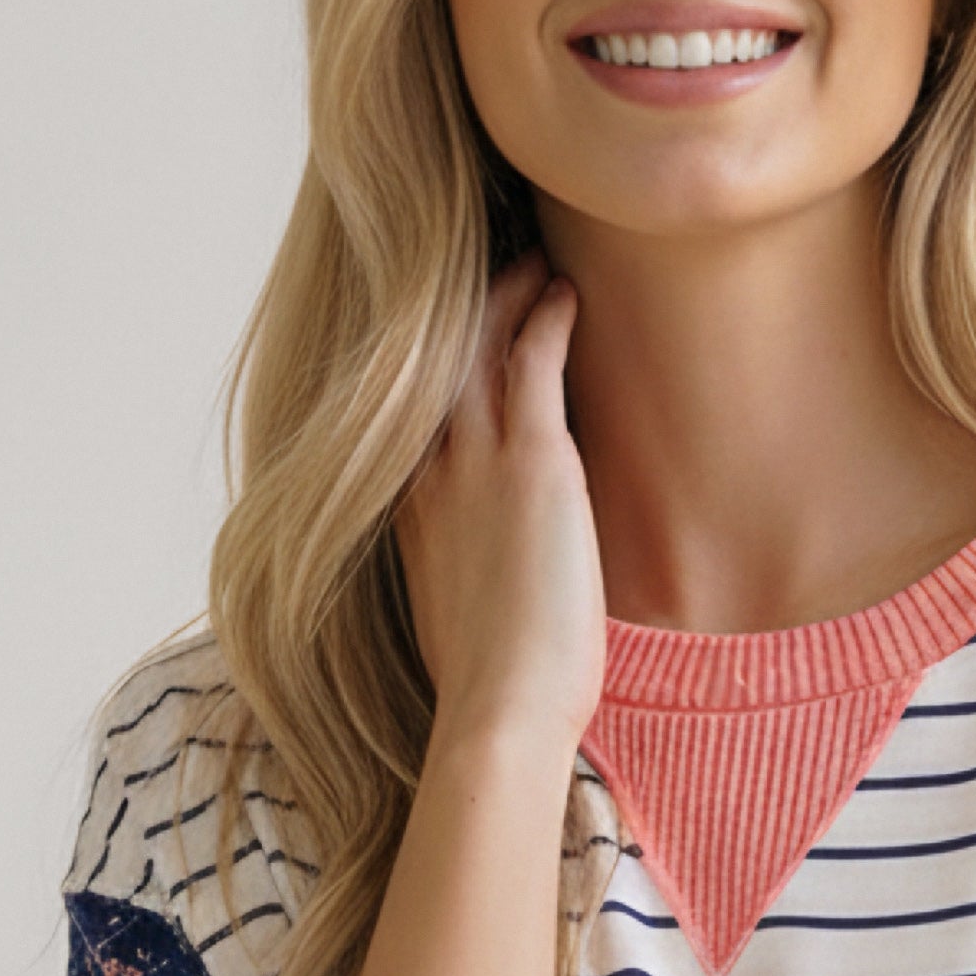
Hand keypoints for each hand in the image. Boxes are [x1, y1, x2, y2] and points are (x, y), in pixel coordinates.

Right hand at [394, 249, 606, 753]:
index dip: (438, 359)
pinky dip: (546, 318)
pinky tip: (566, 294)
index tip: (460, 332)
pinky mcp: (533, 462)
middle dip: (467, 304)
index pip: (417, 408)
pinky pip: (533, 362)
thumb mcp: (457, 615)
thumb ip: (463, 573)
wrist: (500, 711)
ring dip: (509, 294)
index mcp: (409, 507)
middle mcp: (429, 470)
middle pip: (439, 356)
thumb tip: (489, 578)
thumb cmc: (490, 688)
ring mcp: (475, 461)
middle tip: (500, 267)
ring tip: (538, 263)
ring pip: (481, 343)